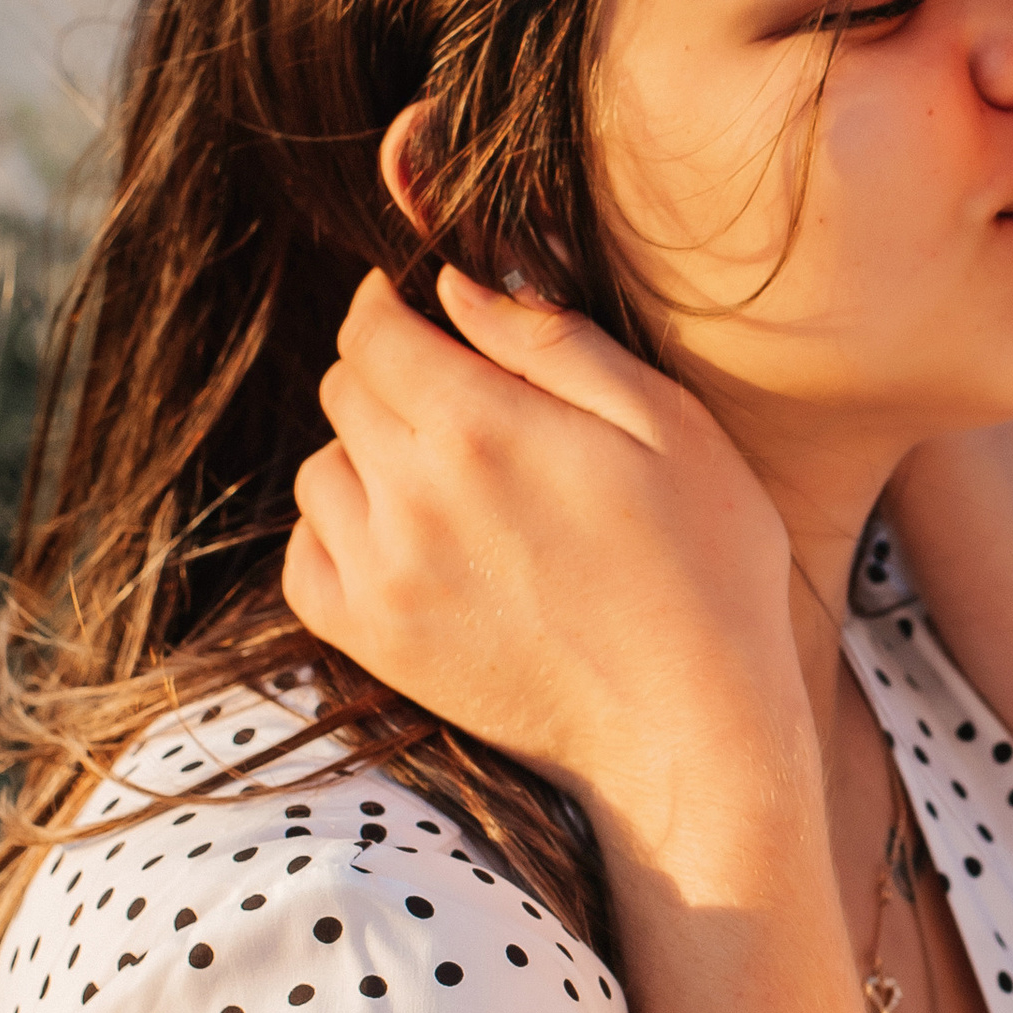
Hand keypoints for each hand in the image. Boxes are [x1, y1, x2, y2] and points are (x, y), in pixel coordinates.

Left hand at [285, 267, 804, 866]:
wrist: (692, 730)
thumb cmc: (707, 568)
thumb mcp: (671, 426)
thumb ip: (555, 341)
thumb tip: (456, 283)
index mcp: (482, 426)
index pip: (373, 328)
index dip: (391, 305)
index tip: (419, 310)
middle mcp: (412, 496)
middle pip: (344, 391)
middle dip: (390, 375)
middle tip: (462, 401)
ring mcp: (383, 576)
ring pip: (321, 470)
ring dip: (366, 456)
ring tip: (446, 480)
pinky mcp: (374, 642)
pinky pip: (306, 557)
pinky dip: (340, 535)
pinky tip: (408, 541)